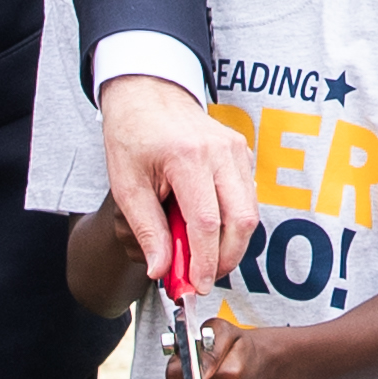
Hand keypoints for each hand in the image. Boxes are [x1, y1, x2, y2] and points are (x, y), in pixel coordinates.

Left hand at [99, 73, 263, 294]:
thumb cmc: (132, 135)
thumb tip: (162, 270)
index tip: (195, 285)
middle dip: (226, 258)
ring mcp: (236, 149)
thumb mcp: (127, 185)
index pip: (207, 222)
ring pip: (250, 211)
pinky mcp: (242, 152)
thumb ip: (148, 230)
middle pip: (241, 220)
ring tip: (203, 258)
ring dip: (231, 243)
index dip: (204, 261)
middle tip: (202, 278)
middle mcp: (220, 151)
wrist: (147, 92)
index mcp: (187, 157)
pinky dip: (233, 222)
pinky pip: (247, 197)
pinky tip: (208, 229)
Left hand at [158, 309, 263, 378]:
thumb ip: (206, 345)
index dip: (177, 361)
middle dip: (175, 376)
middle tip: (191, 367)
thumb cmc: (240, 349)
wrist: (262, 369)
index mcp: (230, 376)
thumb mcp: (225, 331)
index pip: (176, 374)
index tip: (188, 356)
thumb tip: (190, 365)